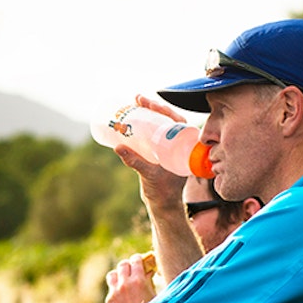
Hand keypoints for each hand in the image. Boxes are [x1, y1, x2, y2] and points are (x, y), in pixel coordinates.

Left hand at [104, 253, 157, 302]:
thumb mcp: (156, 295)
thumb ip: (151, 281)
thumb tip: (150, 271)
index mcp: (139, 281)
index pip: (135, 260)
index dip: (139, 259)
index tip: (141, 261)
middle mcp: (124, 284)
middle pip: (122, 264)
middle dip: (129, 265)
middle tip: (133, 270)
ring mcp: (115, 292)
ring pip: (112, 274)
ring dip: (119, 274)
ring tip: (125, 280)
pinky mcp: (110, 301)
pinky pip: (111, 288)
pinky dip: (116, 288)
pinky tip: (123, 294)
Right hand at [110, 94, 186, 210]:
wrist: (163, 204)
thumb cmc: (162, 191)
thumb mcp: (149, 175)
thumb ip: (135, 162)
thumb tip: (119, 147)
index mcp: (183, 146)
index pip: (177, 121)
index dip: (164, 109)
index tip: (151, 103)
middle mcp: (178, 144)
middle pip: (166, 119)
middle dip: (152, 107)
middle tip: (138, 98)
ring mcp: (168, 147)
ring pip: (159, 124)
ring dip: (148, 112)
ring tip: (134, 102)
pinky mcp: (158, 151)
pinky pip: (153, 133)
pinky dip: (145, 123)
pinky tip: (134, 115)